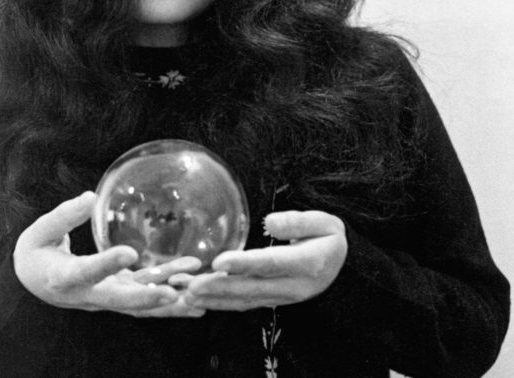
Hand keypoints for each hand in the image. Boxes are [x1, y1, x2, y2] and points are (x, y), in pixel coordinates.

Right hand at [13, 191, 204, 317]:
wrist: (37, 282)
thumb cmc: (36, 252)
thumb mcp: (39, 232)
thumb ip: (63, 217)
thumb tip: (89, 197)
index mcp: (63, 278)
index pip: (87, 272)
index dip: (107, 265)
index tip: (128, 253)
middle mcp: (87, 295)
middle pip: (119, 300)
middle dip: (147, 299)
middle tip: (173, 294)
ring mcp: (105, 297)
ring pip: (138, 305)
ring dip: (167, 302)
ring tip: (197, 297)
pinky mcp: (118, 293)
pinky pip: (145, 294)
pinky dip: (169, 290)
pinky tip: (192, 280)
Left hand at [171, 210, 346, 311]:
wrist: (340, 266)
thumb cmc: (328, 238)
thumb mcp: (326, 223)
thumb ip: (299, 222)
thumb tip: (270, 223)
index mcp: (308, 264)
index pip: (271, 264)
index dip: (245, 263)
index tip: (221, 261)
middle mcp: (293, 286)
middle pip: (251, 288)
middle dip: (219, 288)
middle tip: (191, 285)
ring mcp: (281, 297)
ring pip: (244, 300)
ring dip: (213, 299)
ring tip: (186, 294)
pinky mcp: (270, 301)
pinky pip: (243, 304)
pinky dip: (219, 303)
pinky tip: (198, 299)